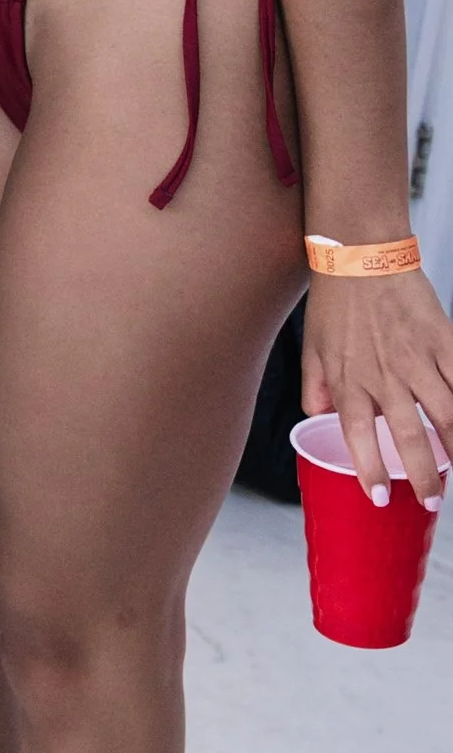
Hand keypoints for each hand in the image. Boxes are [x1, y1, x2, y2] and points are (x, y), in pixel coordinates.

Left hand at [303, 271, 452, 504]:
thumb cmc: (335, 301)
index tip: (377, 498)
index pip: (358, 436)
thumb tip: (317, 416)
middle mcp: (384, 374)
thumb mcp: (312, 347)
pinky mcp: (442, 338)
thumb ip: (316, 387)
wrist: (360, 252)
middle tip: (430, 500)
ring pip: (444, 413)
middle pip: (407, 436)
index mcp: (350, 380)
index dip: (369, 471)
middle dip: (422, 475)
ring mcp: (417, 357)